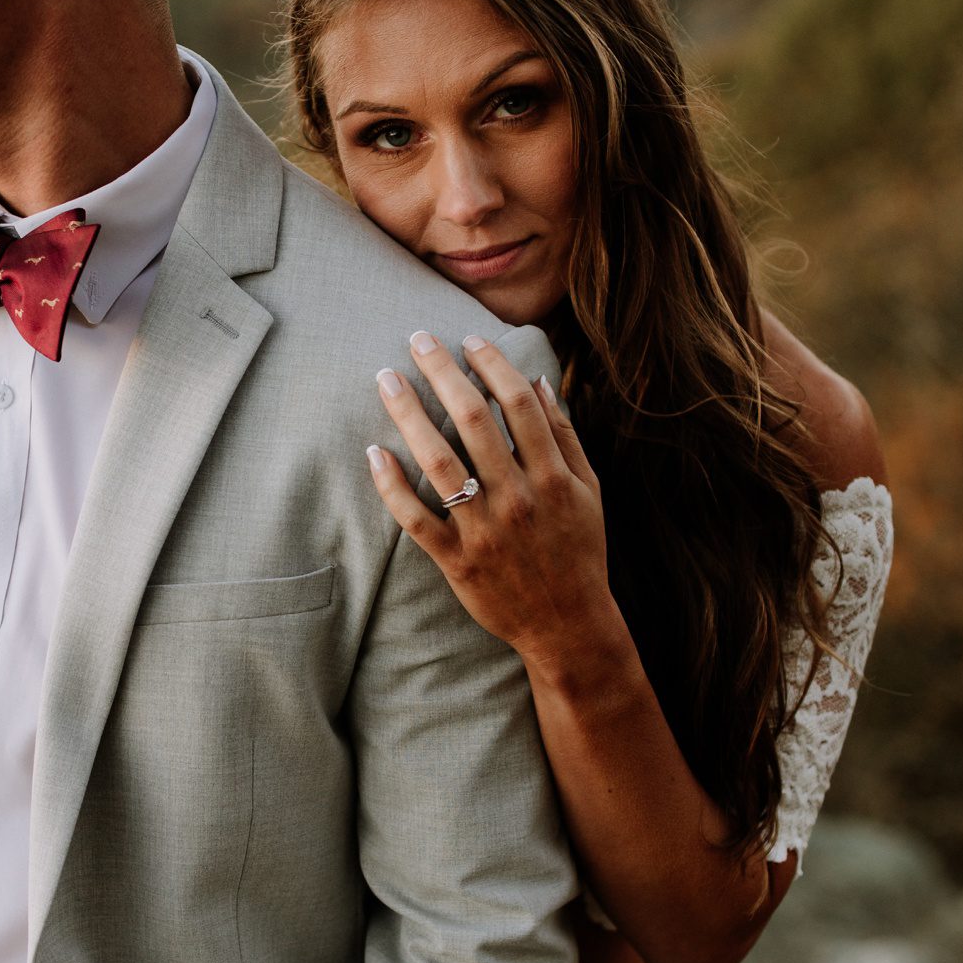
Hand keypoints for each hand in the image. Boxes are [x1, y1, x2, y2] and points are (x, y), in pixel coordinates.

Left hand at [366, 332, 618, 678]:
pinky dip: (393, 486)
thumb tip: (538, 380)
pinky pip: (417, 519)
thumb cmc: (579, 550)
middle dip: (441, 371)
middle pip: (472, 420)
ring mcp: (485, 531)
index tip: (468, 338)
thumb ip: (565, 436)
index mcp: (552, 476)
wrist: (567, 624)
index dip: (491, 363)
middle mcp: (518, 498)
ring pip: (439, 462)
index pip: (517, 403)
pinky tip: (374, 452)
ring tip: (386, 379)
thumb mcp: (588, 490)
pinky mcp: (457, 562)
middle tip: (417, 338)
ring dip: (409, 415)